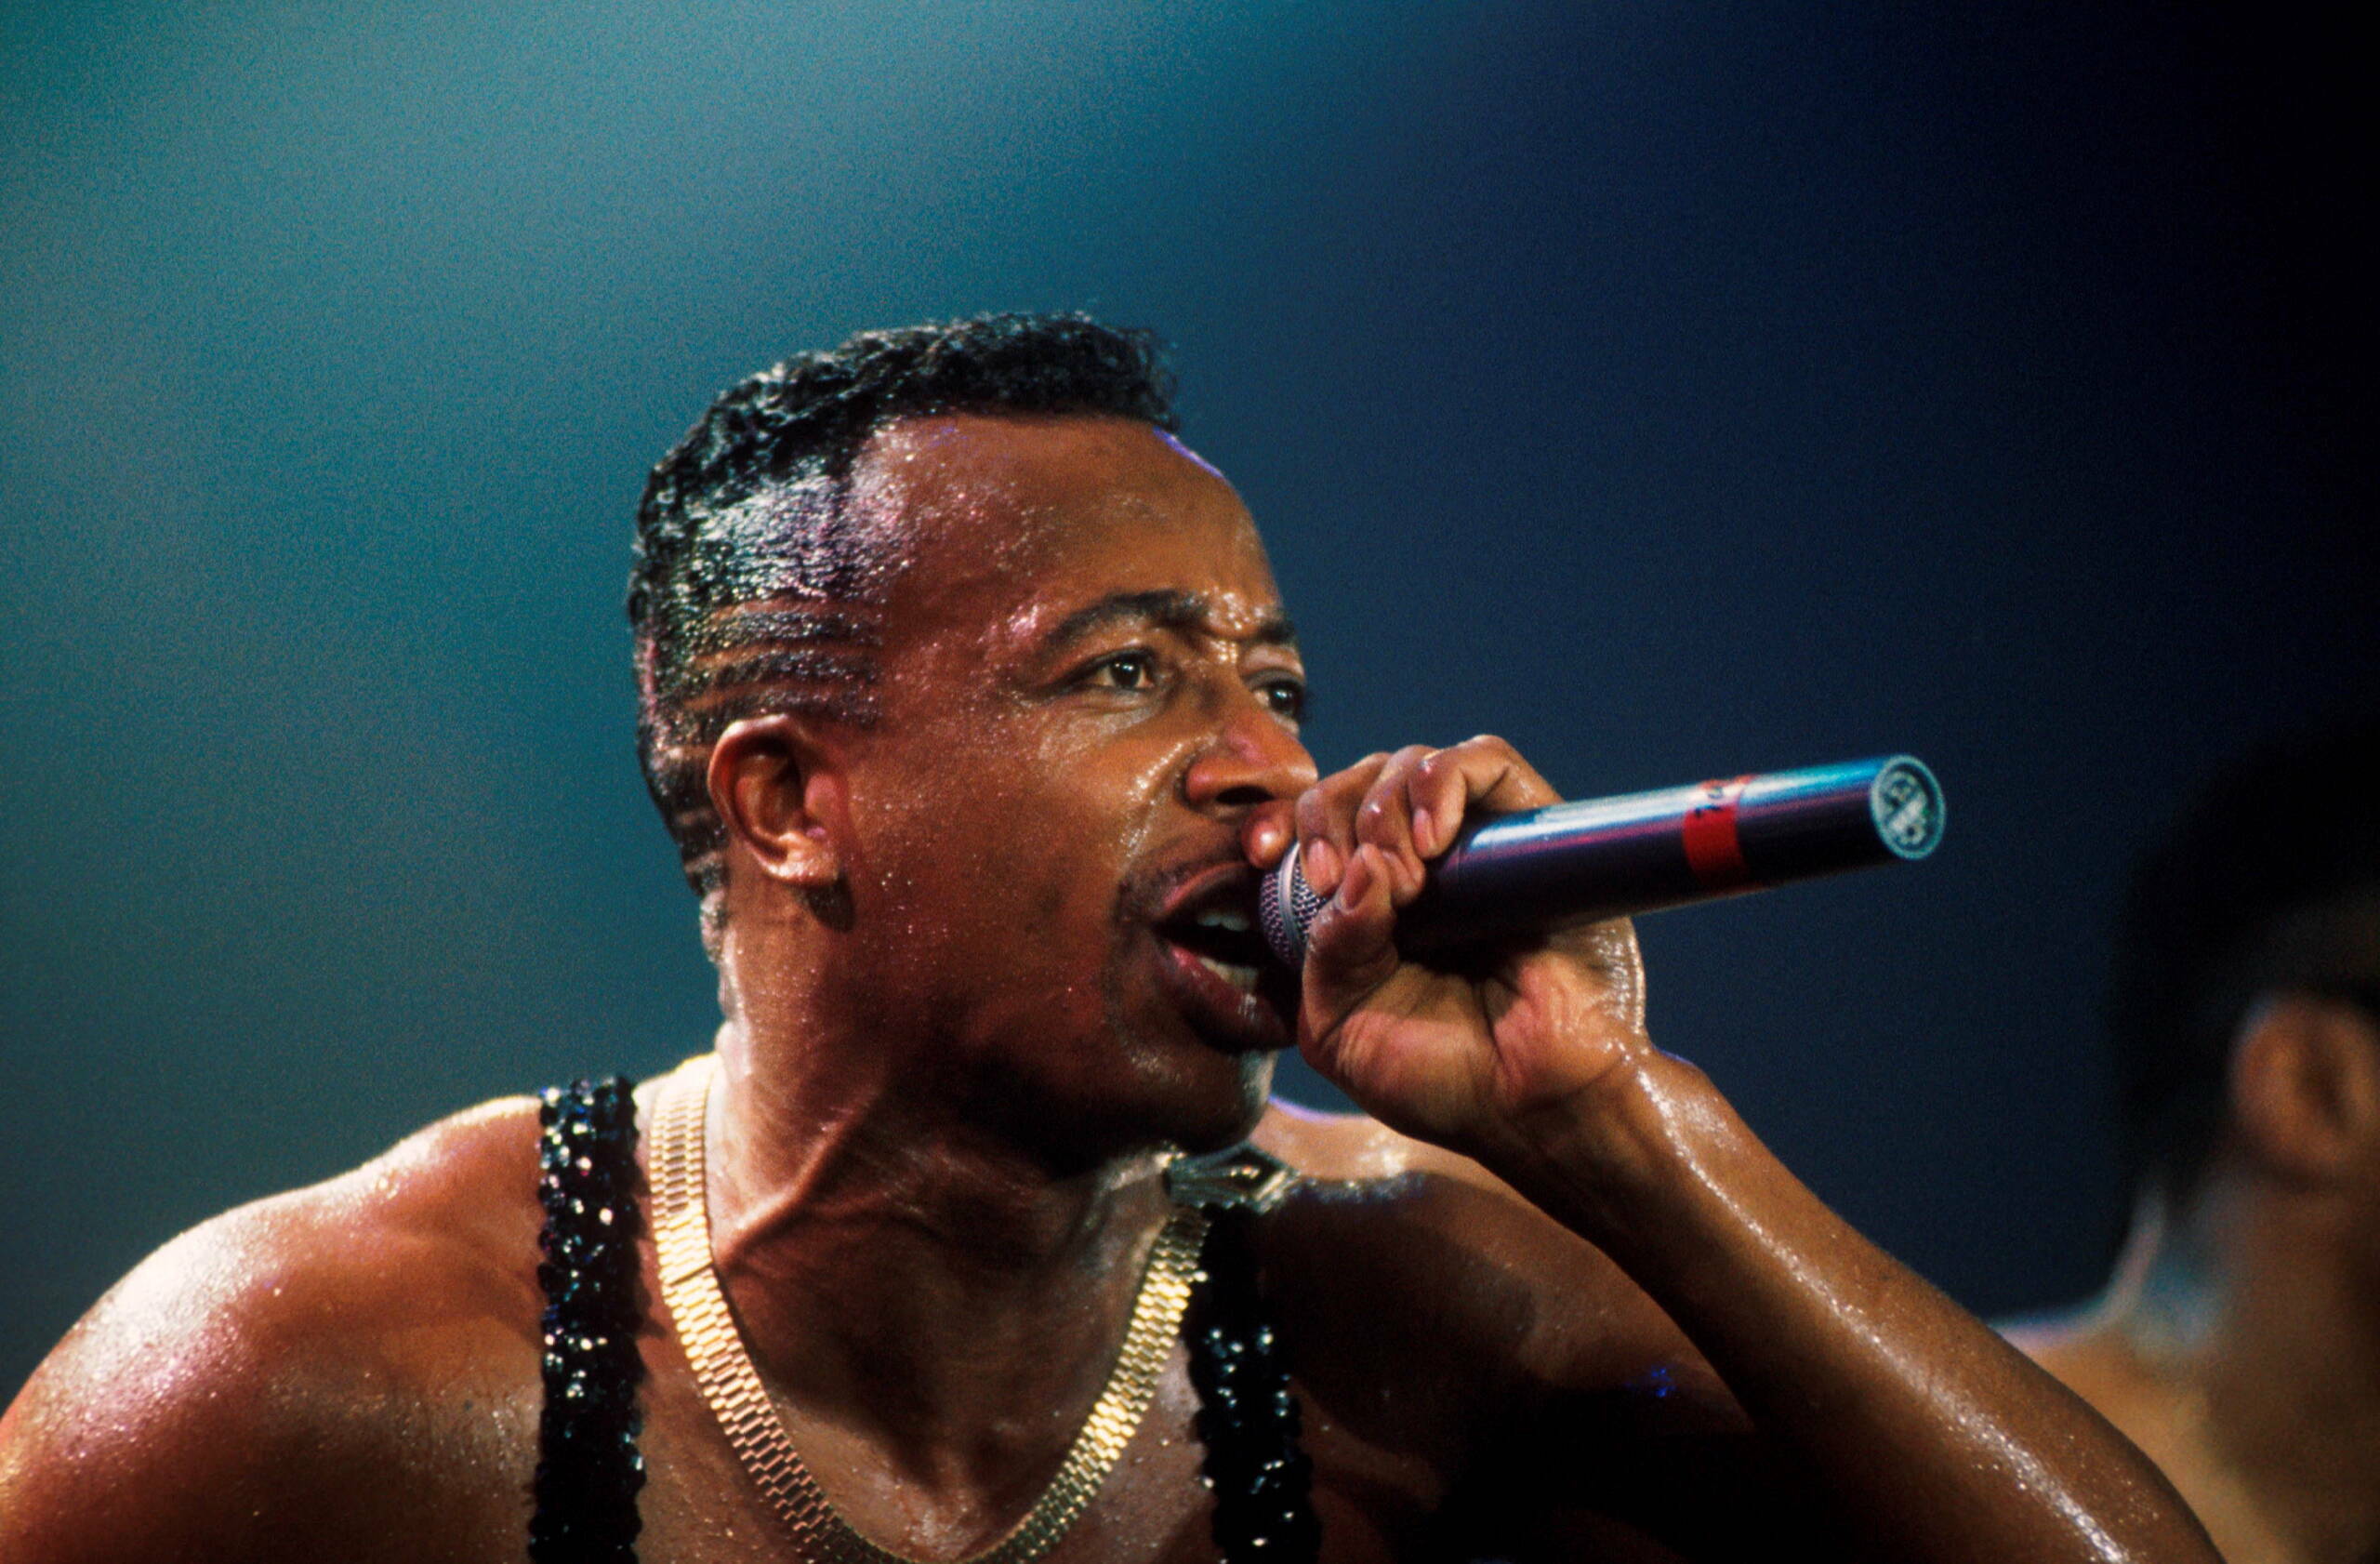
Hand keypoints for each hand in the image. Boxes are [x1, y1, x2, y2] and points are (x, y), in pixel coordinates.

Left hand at [1275, 737, 1654, 1161]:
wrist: (1536, 1107)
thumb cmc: (1444, 1078)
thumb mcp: (1341, 1026)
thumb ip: (1324, 951)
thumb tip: (1360, 866)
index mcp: (1366, 907)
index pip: (1311, 828)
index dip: (1280, 822)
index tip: (1261, 854)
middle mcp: (1421, 867)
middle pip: (1355, 784)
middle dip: (1328, 818)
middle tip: (1336, 879)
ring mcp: (1478, 845)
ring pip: (1411, 764)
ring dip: (1383, 808)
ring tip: (1403, 879)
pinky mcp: (1534, 830)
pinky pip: (1486, 759)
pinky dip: (1444, 781)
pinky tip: (1432, 841)